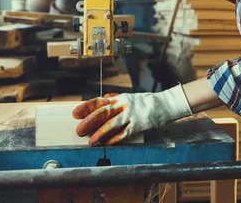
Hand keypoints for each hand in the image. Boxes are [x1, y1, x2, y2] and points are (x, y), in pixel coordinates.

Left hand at [73, 85, 191, 145]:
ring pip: (112, 123)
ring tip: (91, 141)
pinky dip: (115, 139)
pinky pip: (125, 133)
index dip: (86, 107)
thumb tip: (104, 98)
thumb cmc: (146, 102)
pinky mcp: (139, 124)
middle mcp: (124, 105)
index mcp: (120, 98)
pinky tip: (107, 143)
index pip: (99, 101)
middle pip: (103, 112)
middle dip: (89, 122)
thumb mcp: (130, 97)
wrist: (165, 104)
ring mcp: (132, 115)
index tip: (75, 113)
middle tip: (79, 130)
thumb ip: (116, 98)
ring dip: (100, 133)